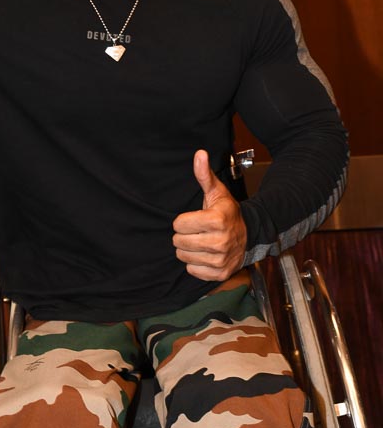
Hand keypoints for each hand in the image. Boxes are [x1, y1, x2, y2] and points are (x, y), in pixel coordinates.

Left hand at [172, 149, 246, 281]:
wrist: (249, 235)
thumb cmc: (227, 212)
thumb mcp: (216, 192)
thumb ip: (204, 174)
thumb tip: (199, 154)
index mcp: (217, 220)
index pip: (179, 224)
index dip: (183, 220)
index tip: (194, 218)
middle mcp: (220, 242)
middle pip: (179, 242)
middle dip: (183, 235)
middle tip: (196, 230)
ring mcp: (221, 260)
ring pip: (183, 257)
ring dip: (188, 249)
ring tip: (200, 241)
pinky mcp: (220, 273)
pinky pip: (192, 270)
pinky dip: (195, 263)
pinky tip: (205, 253)